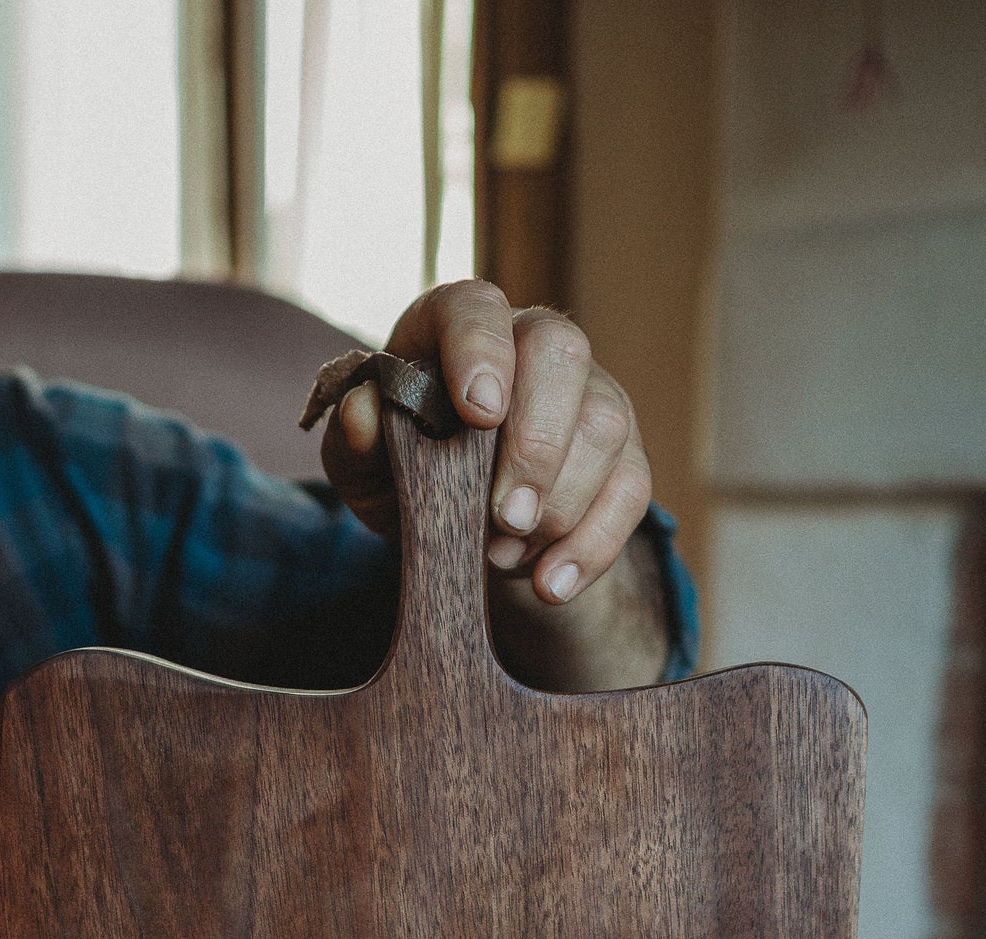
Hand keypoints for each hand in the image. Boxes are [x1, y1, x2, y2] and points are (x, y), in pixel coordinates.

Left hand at [320, 281, 666, 689]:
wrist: (463, 525)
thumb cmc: (407, 474)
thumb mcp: (365, 466)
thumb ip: (355, 441)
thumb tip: (363, 413)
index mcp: (457, 329)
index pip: (477, 308)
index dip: (481, 349)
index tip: (478, 412)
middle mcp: (533, 345)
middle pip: (561, 354)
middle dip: (537, 441)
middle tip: (504, 516)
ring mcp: (590, 395)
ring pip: (604, 426)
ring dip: (558, 504)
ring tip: (504, 554)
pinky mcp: (623, 455)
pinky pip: (630, 490)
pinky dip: (591, 545)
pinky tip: (549, 583)